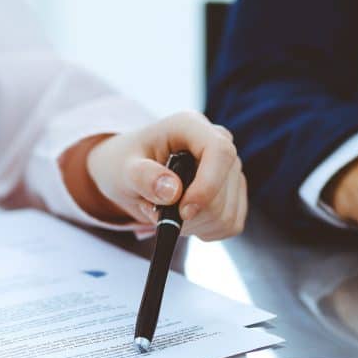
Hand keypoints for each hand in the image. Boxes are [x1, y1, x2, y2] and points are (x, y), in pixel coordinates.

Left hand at [64, 111, 248, 240]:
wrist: (130, 173)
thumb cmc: (125, 164)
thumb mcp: (123, 170)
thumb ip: (144, 178)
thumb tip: (173, 192)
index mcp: (192, 126)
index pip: (220, 152)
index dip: (207, 186)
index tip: (183, 212)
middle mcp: (217, 142)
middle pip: (223, 191)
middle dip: (189, 215)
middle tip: (157, 212)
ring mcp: (230, 168)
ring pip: (226, 214)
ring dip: (194, 225)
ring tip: (168, 212)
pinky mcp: (234, 192)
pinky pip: (230, 225)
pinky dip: (205, 231)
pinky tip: (185, 220)